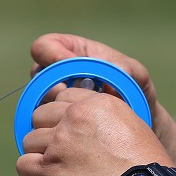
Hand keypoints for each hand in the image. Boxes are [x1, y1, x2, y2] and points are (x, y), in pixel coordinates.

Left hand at [16, 88, 171, 175]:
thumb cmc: (146, 167)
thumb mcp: (132, 126)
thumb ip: (105, 118)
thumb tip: (87, 126)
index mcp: (97, 103)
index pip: (63, 97)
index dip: (64, 116)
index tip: (71, 132)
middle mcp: (76, 116)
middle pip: (40, 114)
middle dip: (48, 132)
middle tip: (63, 152)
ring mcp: (61, 141)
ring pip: (29, 140)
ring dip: (40, 154)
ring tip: (59, 170)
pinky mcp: (51, 168)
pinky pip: (23, 165)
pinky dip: (31, 175)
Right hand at [29, 33, 158, 122]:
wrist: (138, 124)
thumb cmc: (137, 94)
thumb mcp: (139, 77)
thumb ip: (131, 69)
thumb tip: (116, 69)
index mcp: (73, 53)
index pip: (45, 46)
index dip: (52, 54)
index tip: (72, 65)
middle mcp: (59, 76)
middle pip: (37, 75)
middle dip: (53, 85)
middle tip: (73, 95)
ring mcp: (55, 100)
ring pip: (38, 100)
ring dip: (56, 108)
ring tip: (82, 114)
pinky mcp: (56, 123)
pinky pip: (44, 124)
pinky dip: (57, 126)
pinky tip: (79, 129)